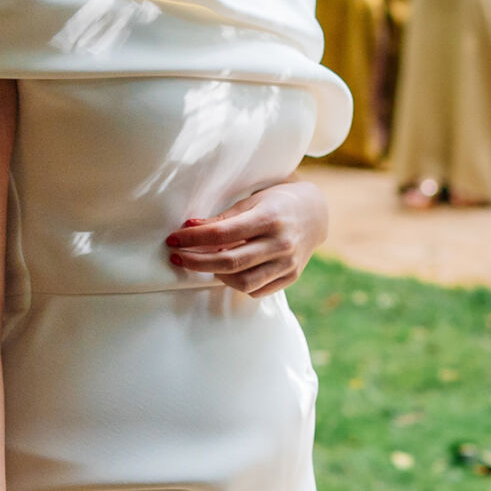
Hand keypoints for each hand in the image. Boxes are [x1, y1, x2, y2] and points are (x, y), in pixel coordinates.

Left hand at [166, 177, 327, 295]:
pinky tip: (228, 271)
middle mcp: (281, 243)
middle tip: (177, 258)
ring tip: (205, 263)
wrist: (316, 213)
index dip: (193, 239)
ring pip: (242, 282)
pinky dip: (237, 283)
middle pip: (229, 262)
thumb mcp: (252, 201)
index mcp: (270, 218)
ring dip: (216, 275)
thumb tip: (189, 229)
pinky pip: (256, 289)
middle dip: (196, 262)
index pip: (223, 234)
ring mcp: (288, 263)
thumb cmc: (277, 203)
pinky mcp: (290, 277)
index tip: (174, 239)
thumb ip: (223, 219)